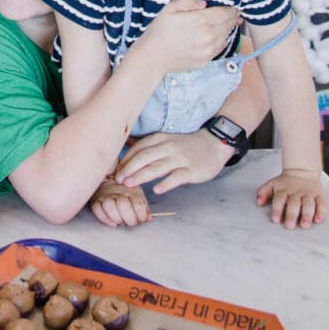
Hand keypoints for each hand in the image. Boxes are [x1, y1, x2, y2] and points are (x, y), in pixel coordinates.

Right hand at [89, 177, 149, 227]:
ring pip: (109, 206)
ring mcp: (105, 196)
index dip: (141, 215)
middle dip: (130, 218)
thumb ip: (143, 207)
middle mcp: (117, 192)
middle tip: (131, 223)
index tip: (141, 219)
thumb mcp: (137, 195)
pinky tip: (112, 222)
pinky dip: (105, 218)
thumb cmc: (126, 191)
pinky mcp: (95, 200)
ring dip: (117, 218)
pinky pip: (97, 209)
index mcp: (130, 191)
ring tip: (121, 222)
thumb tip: (148, 219)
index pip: (137, 203)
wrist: (108, 180)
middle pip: (123, 205)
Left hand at [114, 130, 228, 193]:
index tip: (115, 170)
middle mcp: (169, 147)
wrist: (214, 144)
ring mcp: (181, 158)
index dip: (126, 160)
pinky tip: (156, 190)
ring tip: (129, 184)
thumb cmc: (185, 145)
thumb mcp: (166, 139)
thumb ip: (147, 144)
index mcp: (160, 139)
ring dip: (142, 176)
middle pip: (145, 157)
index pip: (139, 148)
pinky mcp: (192, 170)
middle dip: (129, 168)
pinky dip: (166, 183)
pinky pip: (177, 177)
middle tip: (117, 179)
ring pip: (158, 167)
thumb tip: (124, 144)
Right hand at [138, 0, 238, 74]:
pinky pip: (219, 49)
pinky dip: (220, 42)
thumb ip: (186, 1)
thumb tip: (203, 3)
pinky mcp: (205, 60)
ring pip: (226, 37)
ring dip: (227, 30)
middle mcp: (208, 36)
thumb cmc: (158, 32)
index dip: (231, 10)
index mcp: (200, 21)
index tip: (233, 8)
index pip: (225, 13)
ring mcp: (208, 50)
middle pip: (228, 25)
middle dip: (232, 19)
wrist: (153, 57)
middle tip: (233, 15)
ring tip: (224, 25)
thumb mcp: (168, 9)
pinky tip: (214, 38)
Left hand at [255, 169, 326, 228]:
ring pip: (309, 204)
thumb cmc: (285, 182)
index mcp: (283, 190)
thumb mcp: (272, 184)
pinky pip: (322, 203)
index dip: (277, 210)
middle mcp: (296, 192)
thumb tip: (258, 202)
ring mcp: (309, 194)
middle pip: (294, 204)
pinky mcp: (319, 195)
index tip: (275, 220)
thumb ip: (263, 192)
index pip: (279, 200)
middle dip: (291, 215)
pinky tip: (318, 220)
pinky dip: (321, 212)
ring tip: (304, 225)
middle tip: (289, 226)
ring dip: (307, 215)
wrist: (302, 171)